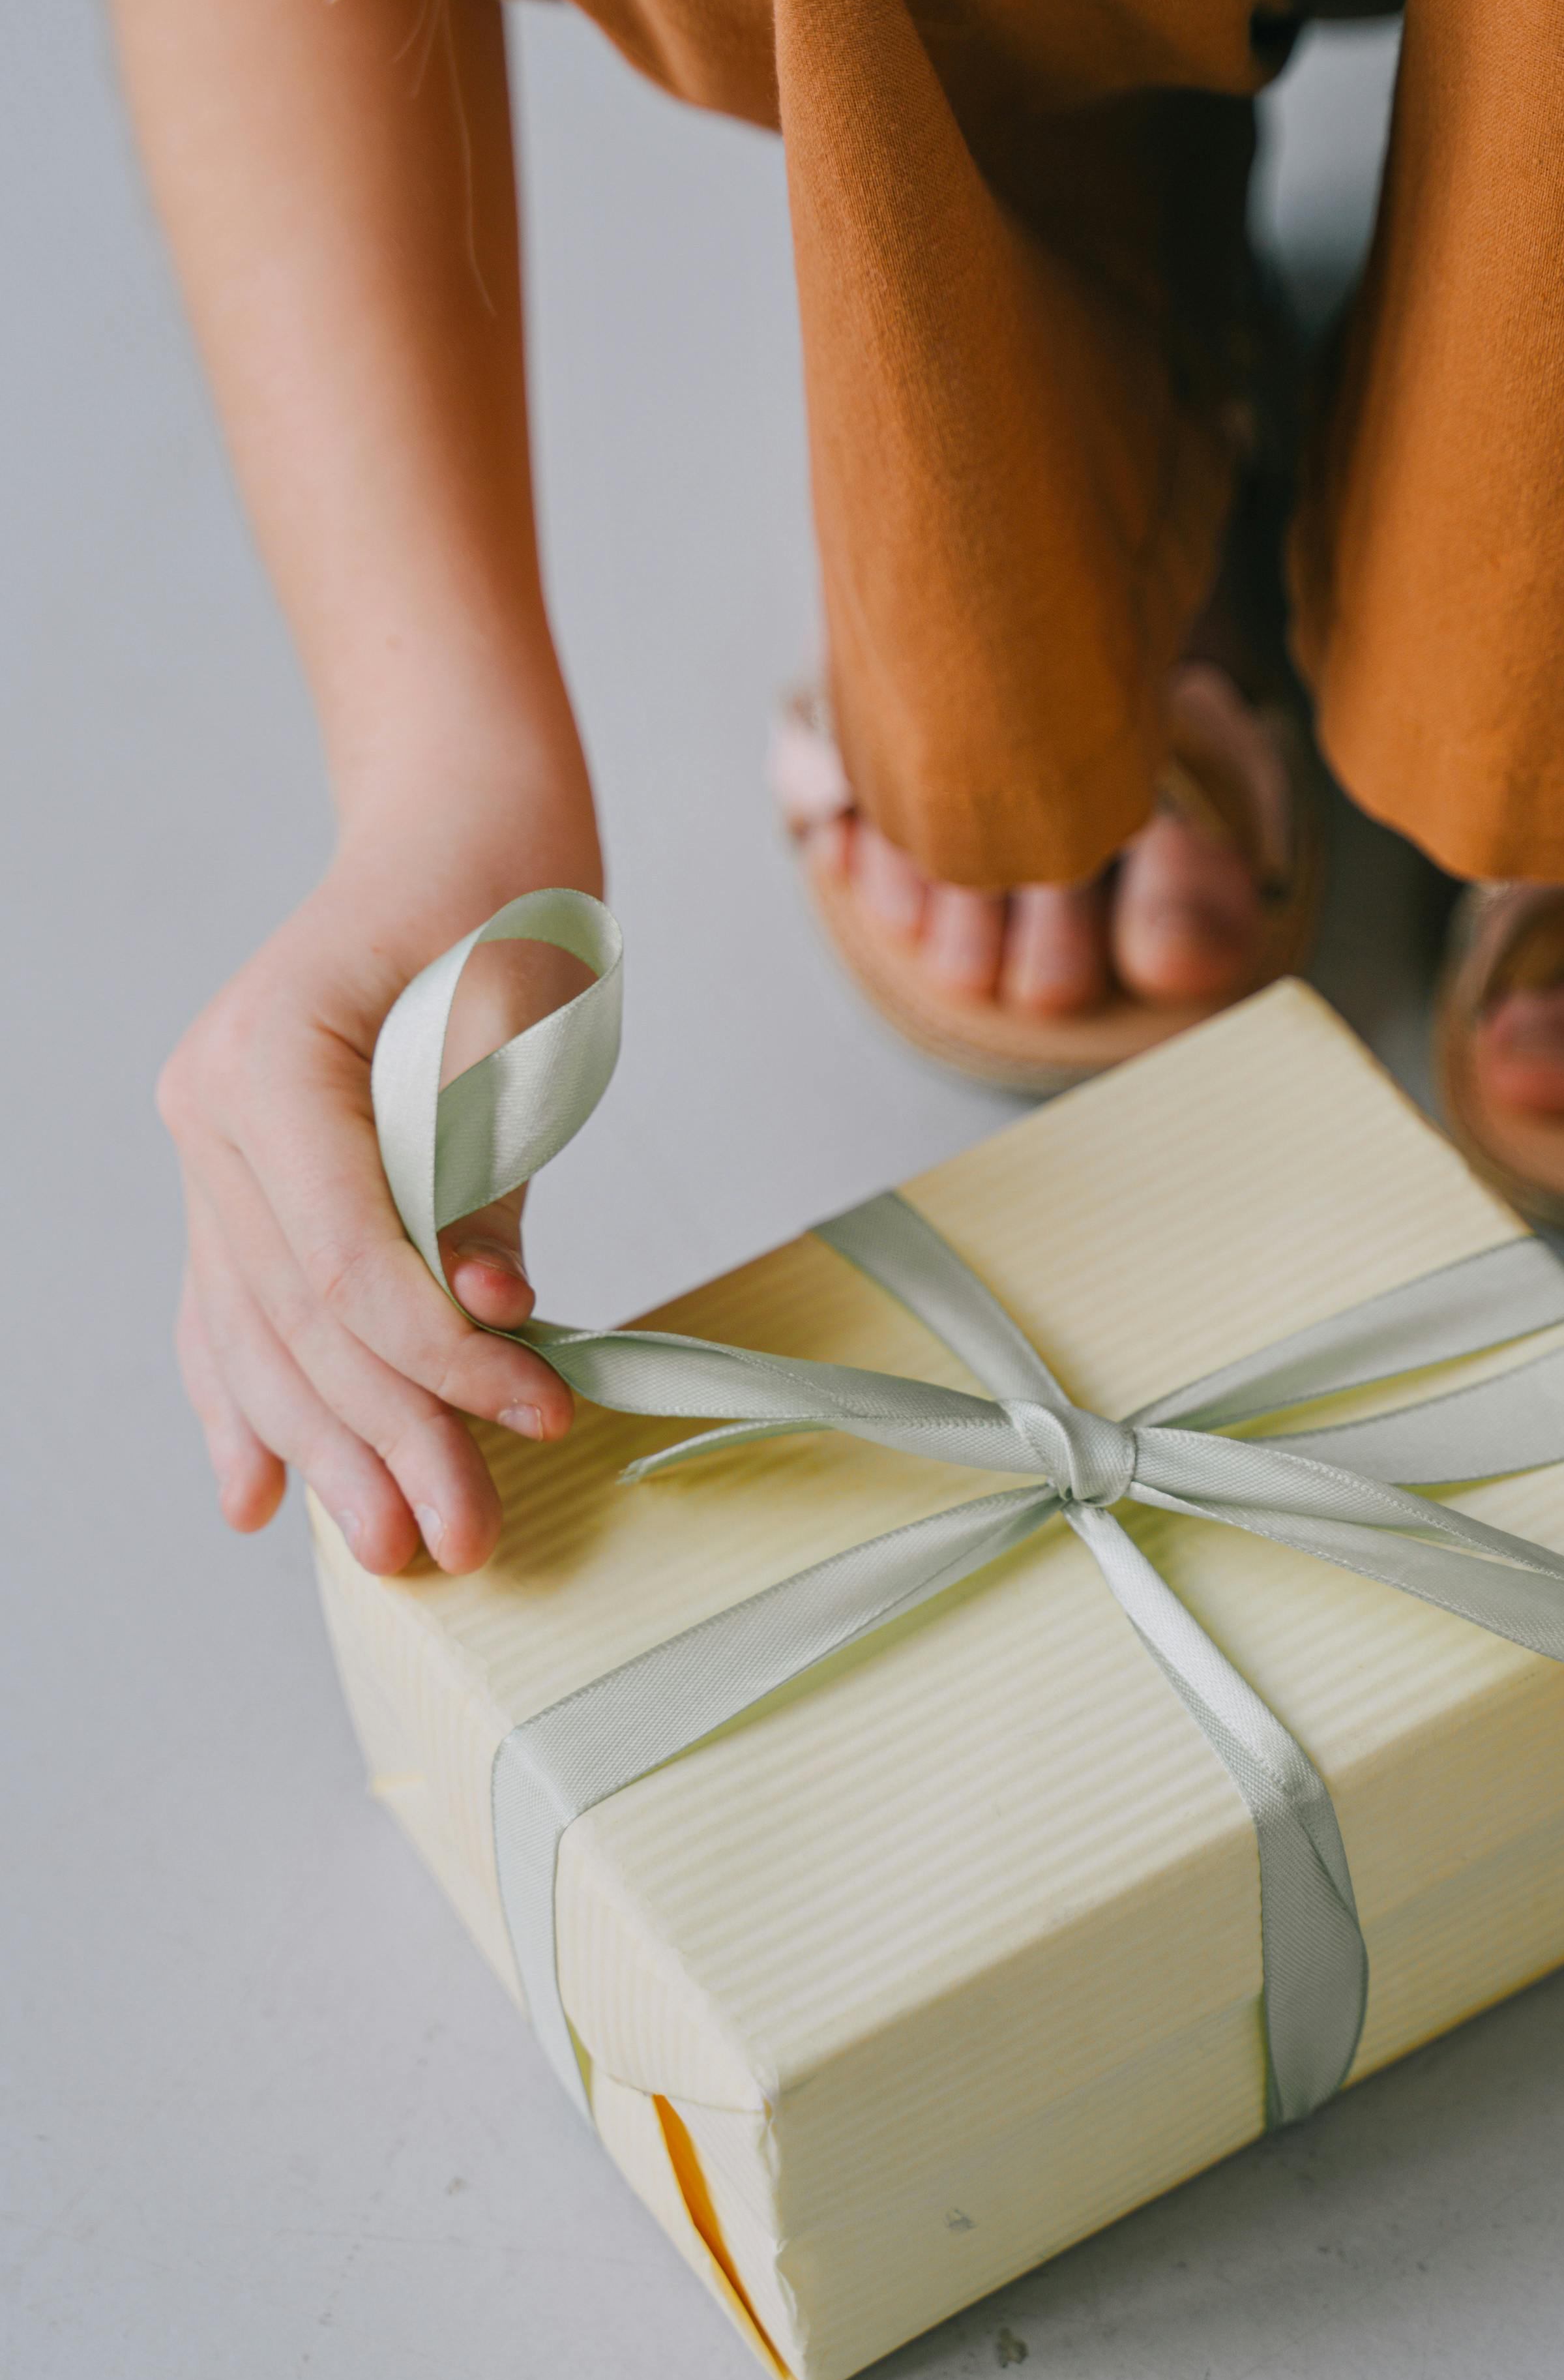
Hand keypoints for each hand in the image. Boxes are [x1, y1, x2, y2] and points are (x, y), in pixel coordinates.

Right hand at [158, 809, 602, 1576]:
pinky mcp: (237, 1177)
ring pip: (257, 1332)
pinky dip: (247, 1401)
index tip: (540, 1415)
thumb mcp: (518, 1037)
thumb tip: (490, 1323)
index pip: (348, 1260)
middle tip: (465, 1541)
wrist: (461, 834)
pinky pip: (230, 1307)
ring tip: (394, 1545)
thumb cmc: (506, 912)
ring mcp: (207, 1145)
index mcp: (270, 1060)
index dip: (440, 1358)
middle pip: (299, 1317)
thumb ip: (485, 1188)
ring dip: (327, 1450)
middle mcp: (212, 1110)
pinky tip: (256, 1494)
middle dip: (388, 1439)